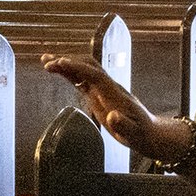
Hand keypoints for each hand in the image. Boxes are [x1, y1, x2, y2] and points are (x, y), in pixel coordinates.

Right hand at [41, 55, 187, 162]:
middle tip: (47, 62)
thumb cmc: (140, 134)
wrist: (149, 133)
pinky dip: (69, 74)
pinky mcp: (98, 96)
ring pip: (84, 71)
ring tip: (46, 61)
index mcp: (114, 94)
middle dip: (68, 61)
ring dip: (66, 64)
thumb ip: (123, 125)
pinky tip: (58, 72)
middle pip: (88, 66)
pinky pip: (82, 80)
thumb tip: (112, 115)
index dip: (78, 68)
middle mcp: (108, 87)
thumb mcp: (133, 134)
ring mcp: (103, 90)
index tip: (61, 63)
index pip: (94, 75)